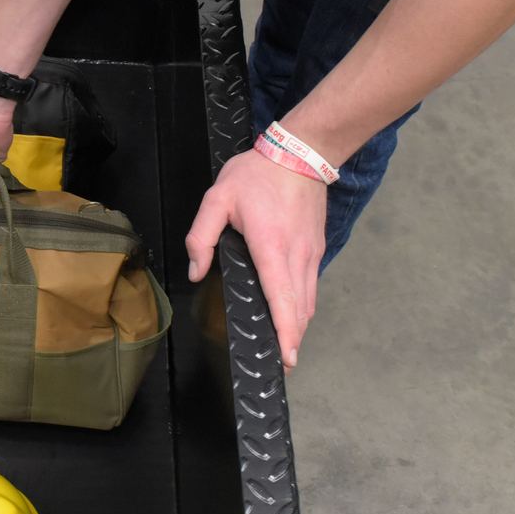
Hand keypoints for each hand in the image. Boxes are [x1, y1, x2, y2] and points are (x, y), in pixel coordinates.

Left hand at [184, 150, 327, 373]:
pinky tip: (291, 313)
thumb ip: (201, 238)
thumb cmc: (256, 175)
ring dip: (298, 324)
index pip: (281, 298)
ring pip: (308, 299)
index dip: (285, 331)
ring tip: (285, 345)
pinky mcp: (317, 248)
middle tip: (279, 361)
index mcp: (271, 247)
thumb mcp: (217, 199)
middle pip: (299, 308)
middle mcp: (297, 255)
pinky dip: (302, 304)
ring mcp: (312, 253)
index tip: (286, 358)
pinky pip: (311, 284)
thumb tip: (197, 273)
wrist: (301, 152)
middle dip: (291, 337)